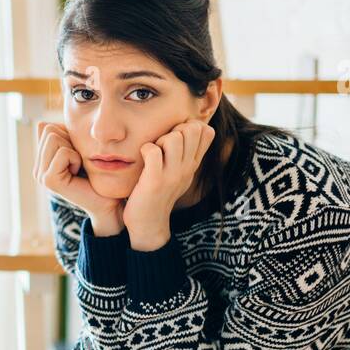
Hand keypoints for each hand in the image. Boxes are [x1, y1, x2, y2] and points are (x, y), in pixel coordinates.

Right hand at [35, 121, 122, 230]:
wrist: (107, 200)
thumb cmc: (96, 174)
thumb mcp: (78, 148)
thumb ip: (62, 135)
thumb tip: (41, 123)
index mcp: (41, 160)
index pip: (47, 127)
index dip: (68, 134)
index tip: (77, 155)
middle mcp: (38, 168)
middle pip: (49, 130)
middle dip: (69, 140)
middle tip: (78, 162)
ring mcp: (41, 175)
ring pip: (53, 138)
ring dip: (73, 150)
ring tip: (77, 167)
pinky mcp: (49, 181)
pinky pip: (63, 153)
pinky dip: (75, 159)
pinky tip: (77, 173)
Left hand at [123, 118, 215, 249]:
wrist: (149, 224)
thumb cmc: (160, 194)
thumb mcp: (181, 173)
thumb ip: (189, 152)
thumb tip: (199, 127)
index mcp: (193, 164)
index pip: (207, 132)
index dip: (190, 125)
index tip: (176, 136)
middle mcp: (187, 168)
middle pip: (191, 130)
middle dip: (174, 130)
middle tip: (162, 145)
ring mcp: (172, 175)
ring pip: (173, 138)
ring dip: (159, 140)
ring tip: (153, 153)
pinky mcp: (155, 181)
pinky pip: (153, 152)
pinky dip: (146, 150)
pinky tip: (143, 158)